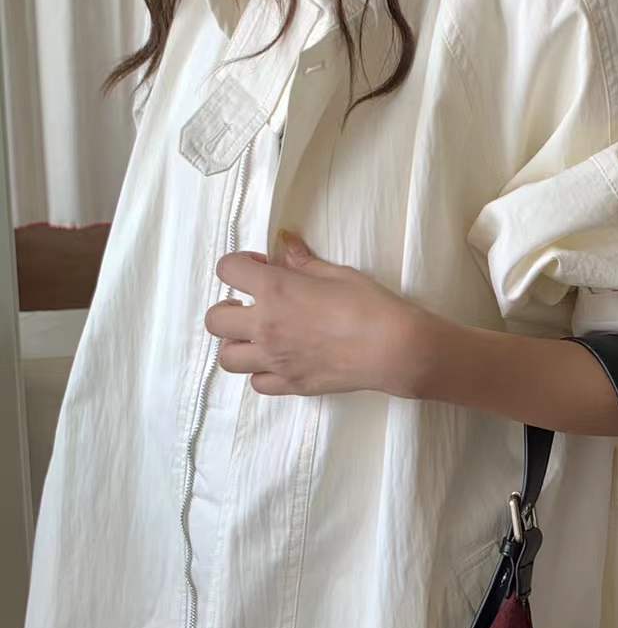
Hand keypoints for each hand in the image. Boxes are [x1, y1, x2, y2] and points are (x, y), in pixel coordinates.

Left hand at [205, 229, 434, 396]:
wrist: (393, 348)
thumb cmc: (369, 305)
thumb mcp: (335, 272)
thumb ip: (301, 261)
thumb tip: (283, 242)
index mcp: (274, 290)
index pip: (227, 270)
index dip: (239, 265)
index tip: (260, 268)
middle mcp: (265, 326)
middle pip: (215, 320)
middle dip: (228, 308)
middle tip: (251, 306)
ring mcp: (275, 360)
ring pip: (228, 358)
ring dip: (237, 344)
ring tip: (257, 338)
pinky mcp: (290, 384)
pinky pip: (257, 383)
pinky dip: (261, 372)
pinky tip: (278, 361)